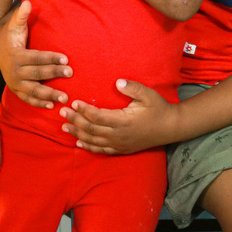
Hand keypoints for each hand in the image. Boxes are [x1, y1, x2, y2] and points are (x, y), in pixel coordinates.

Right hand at [0, 0, 72, 107]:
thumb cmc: (9, 34)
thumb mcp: (13, 24)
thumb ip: (21, 15)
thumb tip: (27, 2)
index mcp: (16, 56)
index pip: (36, 57)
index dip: (51, 58)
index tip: (66, 58)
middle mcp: (14, 72)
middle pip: (37, 74)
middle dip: (54, 74)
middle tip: (70, 73)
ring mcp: (14, 83)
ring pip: (33, 91)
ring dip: (48, 95)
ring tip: (64, 97)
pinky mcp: (16, 89)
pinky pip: (27, 98)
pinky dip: (38, 103)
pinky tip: (51, 106)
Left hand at [60, 79, 175, 154]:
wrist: (169, 128)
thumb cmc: (158, 108)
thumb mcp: (148, 94)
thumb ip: (132, 88)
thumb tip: (117, 82)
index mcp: (123, 121)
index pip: (97, 116)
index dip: (84, 110)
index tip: (74, 102)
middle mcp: (118, 135)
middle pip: (91, 129)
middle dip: (75, 120)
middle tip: (62, 112)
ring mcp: (119, 144)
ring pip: (93, 140)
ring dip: (77, 133)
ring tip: (64, 127)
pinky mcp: (121, 149)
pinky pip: (100, 150)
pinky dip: (88, 146)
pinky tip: (79, 142)